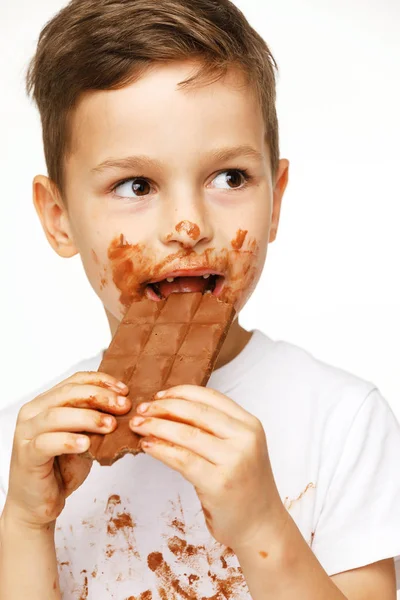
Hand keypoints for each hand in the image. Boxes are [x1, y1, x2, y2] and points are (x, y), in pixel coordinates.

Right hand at [4, 371, 130, 529]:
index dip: (101, 382)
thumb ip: (95, 420)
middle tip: (123, 406)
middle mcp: (34, 412)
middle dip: (100, 397)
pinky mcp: (26, 455)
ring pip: (57, 415)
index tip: (124, 390)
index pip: (75, 381)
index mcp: (46, 402)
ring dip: (88, 417)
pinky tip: (86, 444)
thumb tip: (124, 405)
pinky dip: (68, 440)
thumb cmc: (61, 468)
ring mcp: (27, 433)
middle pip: (68, 393)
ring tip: (110, 425)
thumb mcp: (84, 437)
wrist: (37, 503)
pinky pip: (47, 442)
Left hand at [129, 384, 285, 551]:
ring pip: (186, 433)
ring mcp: (234, 460)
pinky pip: (182, 459)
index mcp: (250, 424)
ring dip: (156, 426)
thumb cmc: (243, 486)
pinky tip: (147, 446)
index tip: (159, 395)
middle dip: (163, 407)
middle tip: (142, 408)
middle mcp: (245, 438)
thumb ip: (214, 429)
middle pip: (196, 411)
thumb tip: (169, 410)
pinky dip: (160, 449)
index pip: (210, 396)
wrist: (260, 526)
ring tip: (138, 425)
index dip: (180, 392)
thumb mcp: (237, 448)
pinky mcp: (219, 483)